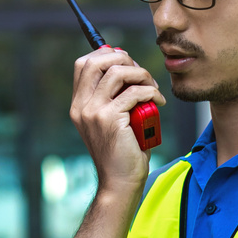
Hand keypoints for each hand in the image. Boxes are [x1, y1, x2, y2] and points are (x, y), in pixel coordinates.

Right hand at [71, 47, 164, 195]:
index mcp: (79, 105)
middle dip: (123, 58)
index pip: (84, 64)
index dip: (106, 55)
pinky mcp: (110, 119)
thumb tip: (127, 67)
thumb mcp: (112, 120)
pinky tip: (158, 102)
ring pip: (117, 72)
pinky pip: (134, 92)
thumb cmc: (122, 151)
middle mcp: (81, 106)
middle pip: (96, 61)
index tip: (127, 62)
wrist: (120, 182)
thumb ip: (113, 97)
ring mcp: (93, 112)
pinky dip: (151, 92)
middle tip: (141, 73)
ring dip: (141, 74)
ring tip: (153, 88)